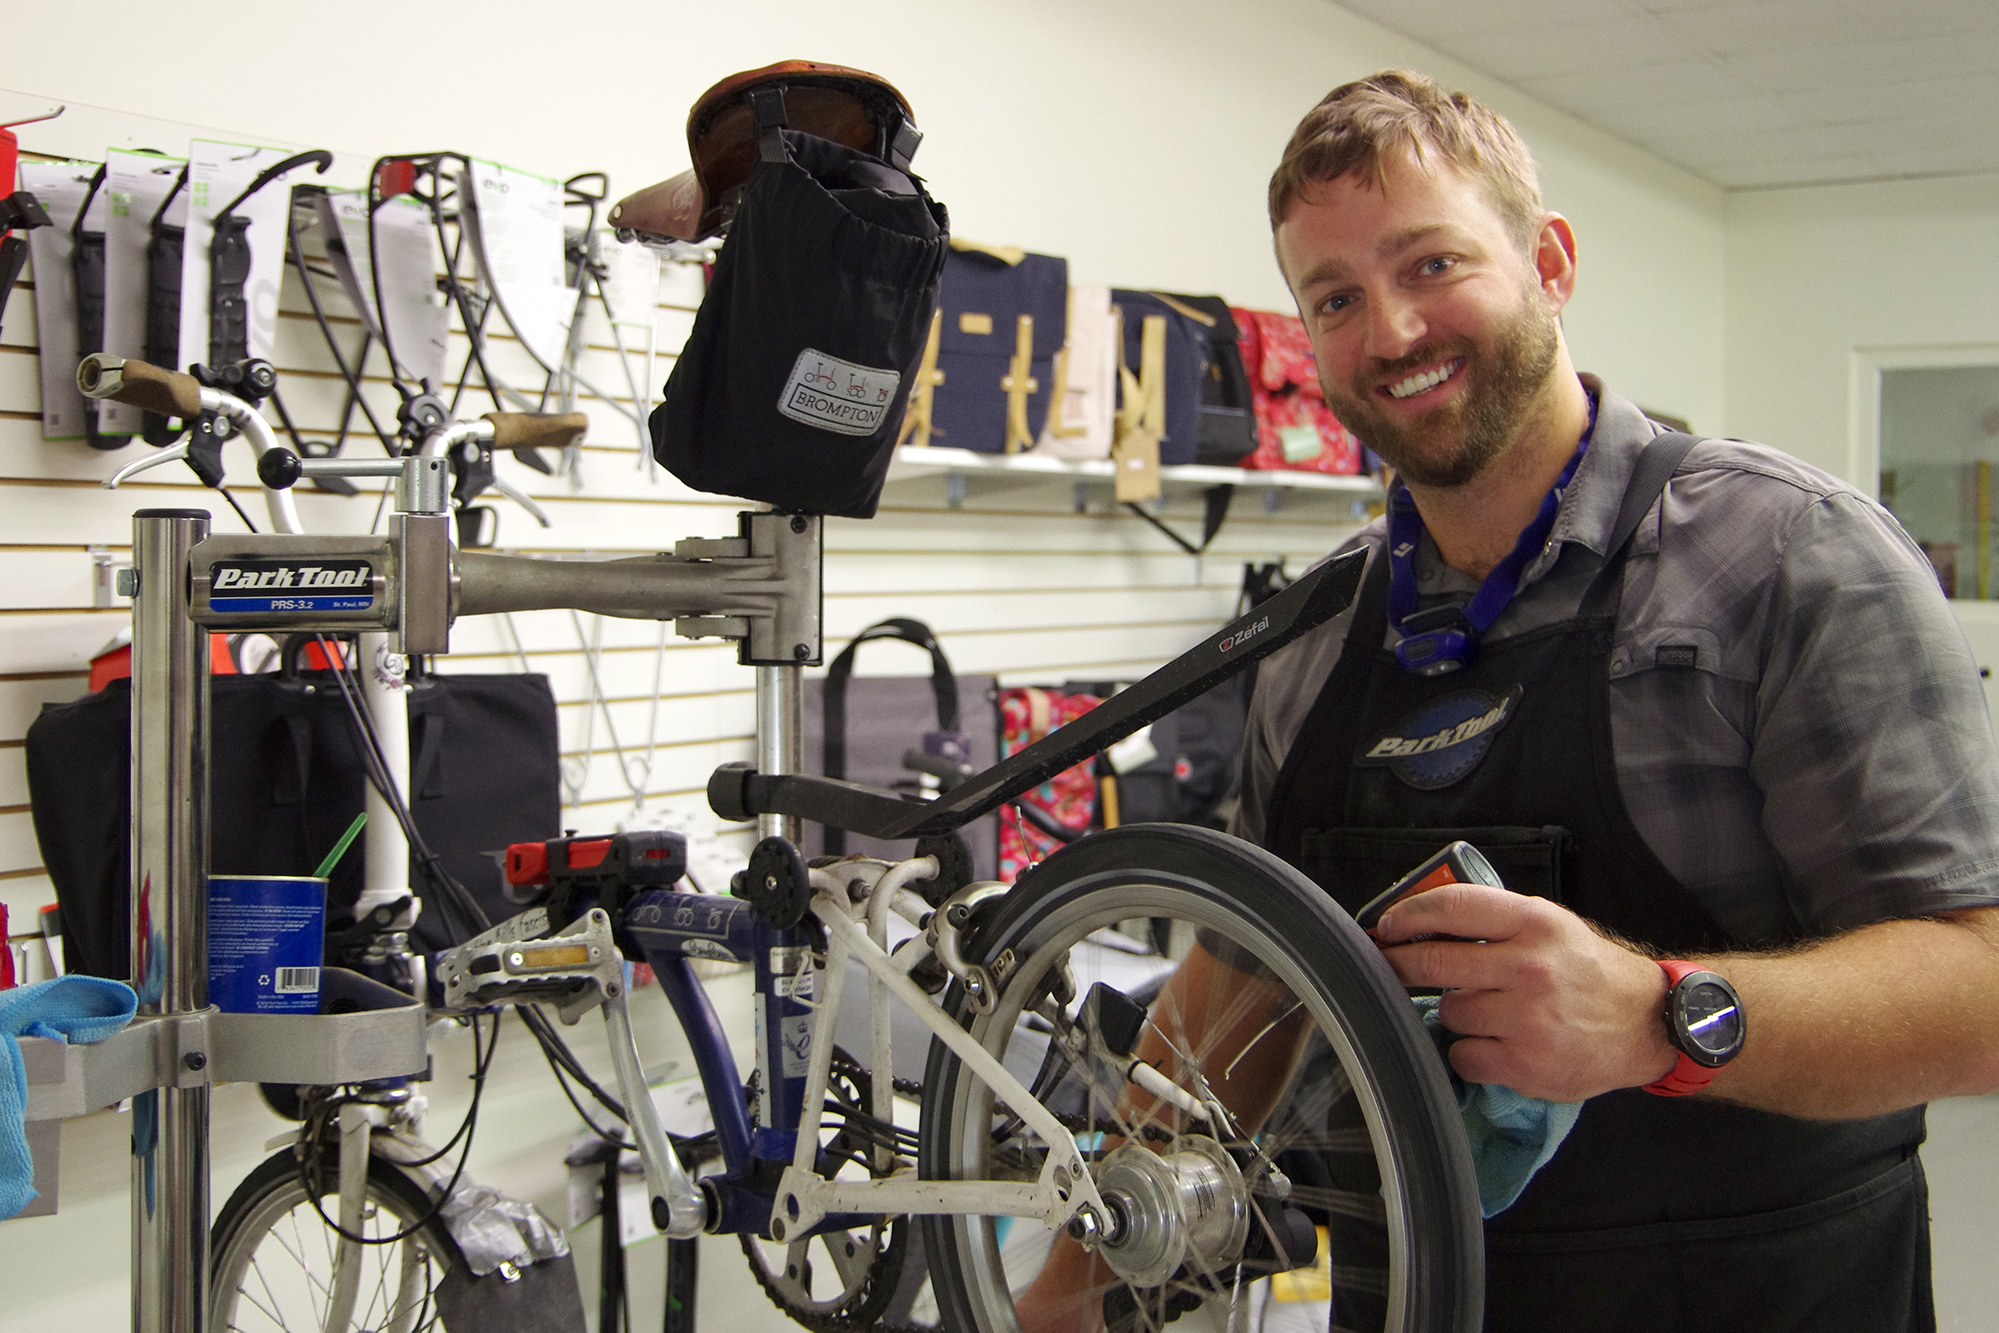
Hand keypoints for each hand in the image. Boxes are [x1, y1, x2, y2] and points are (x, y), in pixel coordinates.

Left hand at [1374, 884, 1677, 1100]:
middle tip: (1392, 967)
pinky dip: (1472, 1052)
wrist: (1644, 1023)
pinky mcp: (1526, 1064)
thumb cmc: (1587, 971)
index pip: (1451, 907)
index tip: (1386, 927)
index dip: (1407, 915)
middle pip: (1433, 963)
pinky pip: (1464, 1055)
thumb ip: (1495, 921)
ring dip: (1456, 1013)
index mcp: (1534, 923)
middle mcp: (1530, 967)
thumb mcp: (1550, 926)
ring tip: (1489, 1011)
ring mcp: (1527, 1019)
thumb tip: (1422, 921)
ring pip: (1449, 1012)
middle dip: (1401, 965)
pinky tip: (1499, 1043)